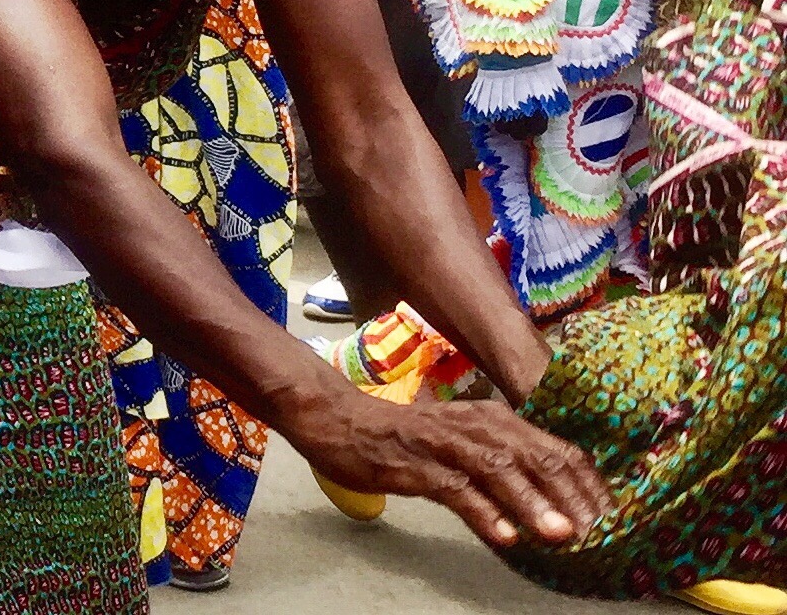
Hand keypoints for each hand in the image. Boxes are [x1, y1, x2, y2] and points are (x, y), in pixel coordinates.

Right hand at [283, 385, 608, 549]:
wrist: (339, 420)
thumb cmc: (406, 440)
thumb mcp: (462, 449)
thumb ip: (502, 472)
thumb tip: (553, 511)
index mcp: (492, 419)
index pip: (554, 450)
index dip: (587, 485)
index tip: (614, 522)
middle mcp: (474, 424)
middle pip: (535, 456)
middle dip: (571, 496)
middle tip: (600, 534)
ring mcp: (443, 441)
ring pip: (497, 468)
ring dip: (532, 502)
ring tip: (560, 535)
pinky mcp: (414, 461)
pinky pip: (453, 487)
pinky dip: (481, 510)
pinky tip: (502, 535)